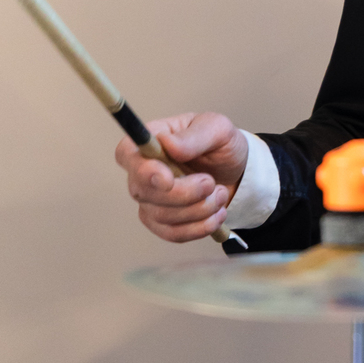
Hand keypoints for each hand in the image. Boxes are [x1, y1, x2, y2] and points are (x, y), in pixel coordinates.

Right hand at [115, 112, 248, 242]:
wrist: (236, 171)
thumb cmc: (221, 145)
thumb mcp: (217, 129)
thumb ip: (194, 136)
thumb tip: (168, 144)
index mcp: (150, 141)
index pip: (127, 154)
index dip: (143, 170)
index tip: (168, 179)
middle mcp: (142, 171)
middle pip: (144, 191)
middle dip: (184, 194)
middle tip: (212, 183)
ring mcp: (149, 198)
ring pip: (162, 215)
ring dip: (199, 209)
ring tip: (220, 194)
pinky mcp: (161, 221)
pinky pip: (172, 233)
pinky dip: (199, 227)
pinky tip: (217, 214)